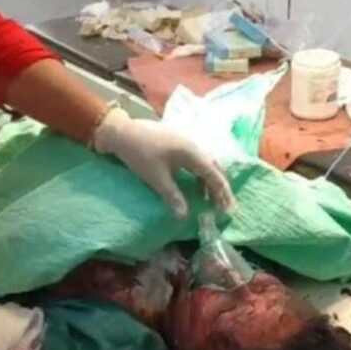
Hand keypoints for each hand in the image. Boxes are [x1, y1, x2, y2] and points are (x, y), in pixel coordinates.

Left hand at [93, 109, 235, 218]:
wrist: (122, 132)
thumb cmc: (140, 154)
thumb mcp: (157, 178)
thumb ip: (173, 197)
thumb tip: (184, 217)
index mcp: (192, 153)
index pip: (214, 175)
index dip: (222, 194)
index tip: (228, 210)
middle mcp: (195, 146)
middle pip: (215, 169)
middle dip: (221, 189)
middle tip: (225, 207)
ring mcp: (188, 143)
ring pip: (207, 164)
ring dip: (211, 182)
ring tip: (212, 199)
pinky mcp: (181, 144)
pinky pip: (198, 161)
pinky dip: (202, 175)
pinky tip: (197, 186)